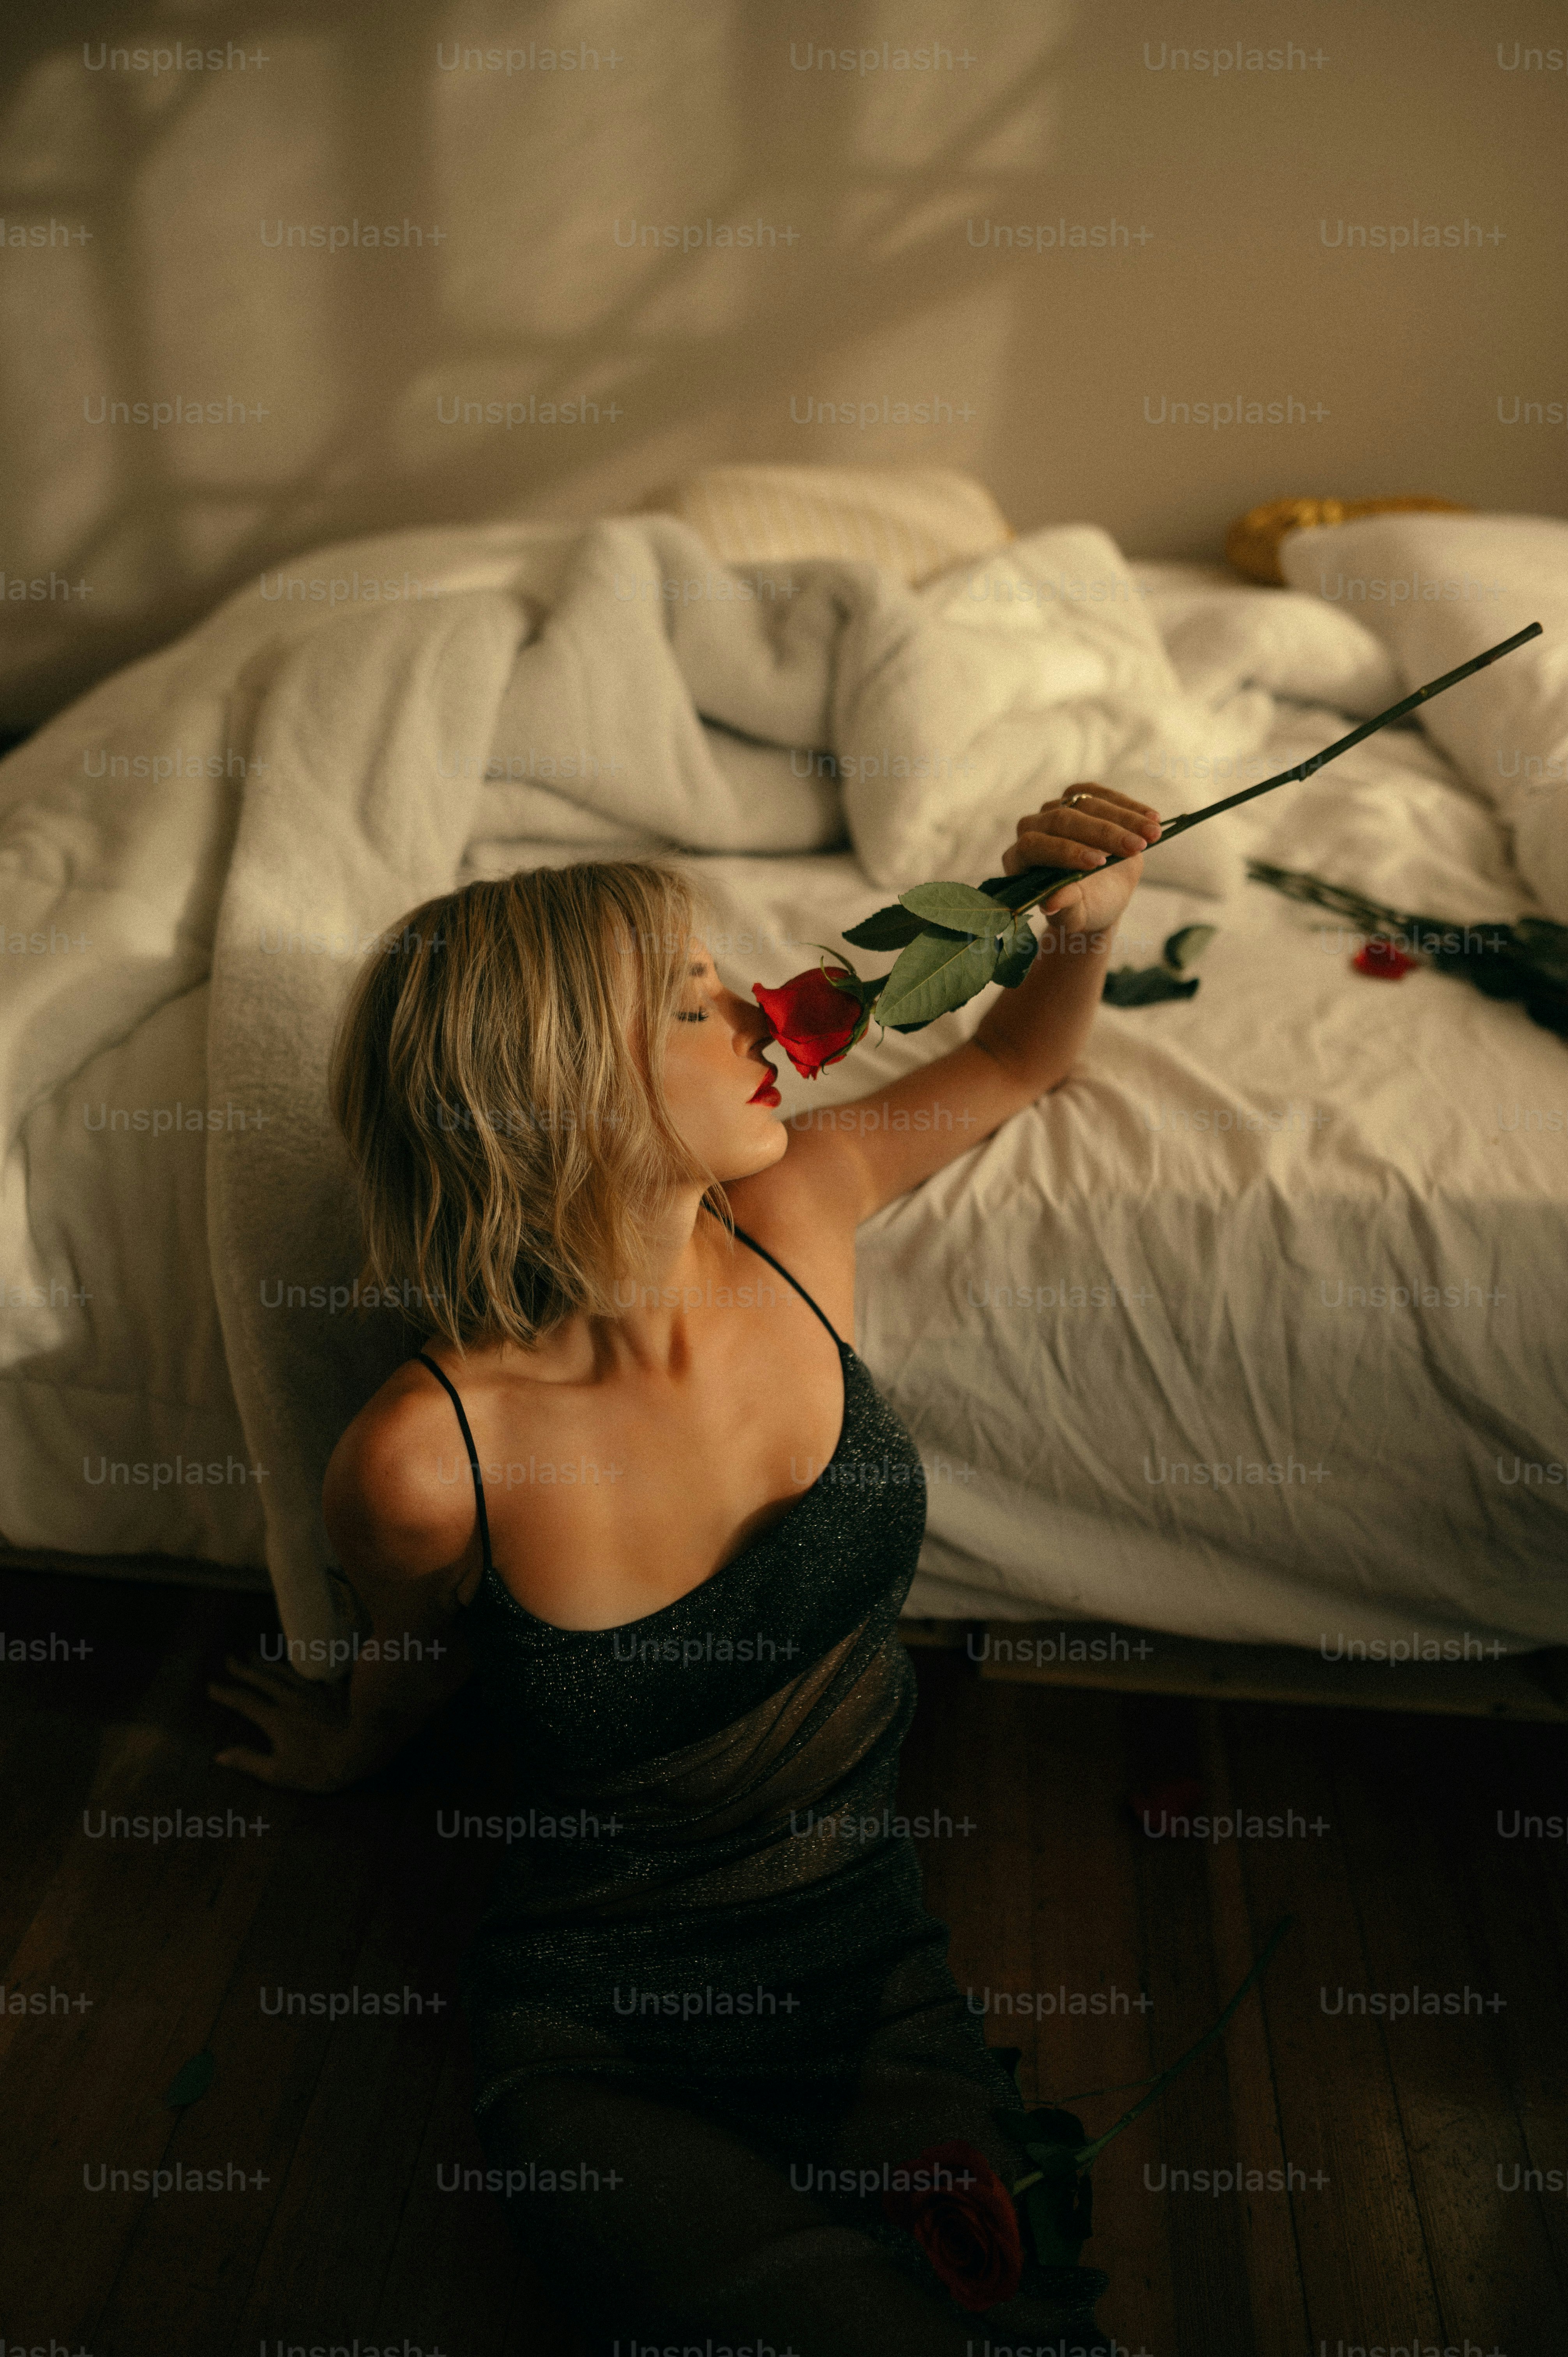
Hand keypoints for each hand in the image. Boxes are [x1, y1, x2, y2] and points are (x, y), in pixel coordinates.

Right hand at [208, 1650, 366, 1792]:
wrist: (359, 1751)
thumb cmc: (318, 1768)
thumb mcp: (277, 1773)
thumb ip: (247, 1762)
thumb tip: (219, 1755)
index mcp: (275, 1718)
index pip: (244, 1701)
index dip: (225, 1693)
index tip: (211, 1686)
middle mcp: (291, 1699)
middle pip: (262, 1679)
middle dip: (243, 1669)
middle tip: (229, 1659)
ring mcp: (314, 1693)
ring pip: (285, 1672)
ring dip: (268, 1663)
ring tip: (255, 1655)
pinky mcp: (333, 1692)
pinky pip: (315, 1673)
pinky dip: (304, 1665)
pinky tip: (302, 1661)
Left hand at [1000, 784, 1162, 936]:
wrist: (1100, 896)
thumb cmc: (1083, 909)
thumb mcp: (1075, 916)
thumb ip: (1064, 909)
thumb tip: (1050, 904)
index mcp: (1019, 859)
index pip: (1035, 847)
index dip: (1065, 852)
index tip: (1098, 862)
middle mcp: (1031, 829)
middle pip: (1062, 820)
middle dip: (1103, 833)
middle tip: (1135, 847)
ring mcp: (1054, 809)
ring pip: (1085, 803)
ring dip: (1123, 818)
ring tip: (1152, 835)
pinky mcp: (1077, 797)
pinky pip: (1101, 793)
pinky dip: (1129, 806)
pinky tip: (1152, 819)